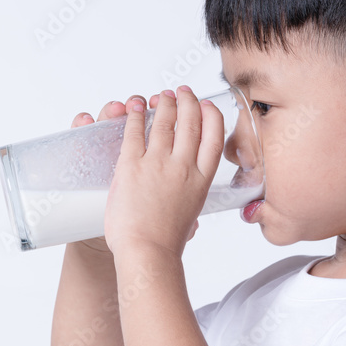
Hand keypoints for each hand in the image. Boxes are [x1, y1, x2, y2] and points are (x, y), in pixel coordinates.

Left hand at [69, 95, 202, 255]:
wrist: (148, 252)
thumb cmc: (166, 243)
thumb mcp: (189, 219)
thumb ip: (189, 205)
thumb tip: (190, 216)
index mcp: (200, 181)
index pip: (213, 139)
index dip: (211, 117)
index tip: (207, 106)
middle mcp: (183, 167)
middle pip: (190, 124)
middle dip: (187, 103)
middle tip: (183, 93)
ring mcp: (157, 164)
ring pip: (163, 123)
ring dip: (163, 105)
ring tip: (162, 96)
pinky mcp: (131, 166)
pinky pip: (134, 133)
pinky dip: (135, 117)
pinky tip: (134, 109)